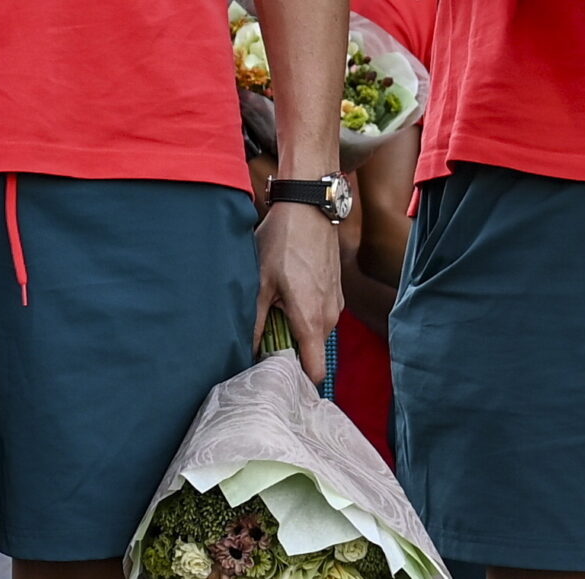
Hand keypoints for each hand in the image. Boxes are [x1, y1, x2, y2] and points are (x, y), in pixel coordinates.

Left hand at [254, 198, 341, 382]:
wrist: (308, 207)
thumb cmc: (283, 242)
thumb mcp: (260, 281)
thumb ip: (255, 320)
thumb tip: (248, 349)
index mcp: (311, 319)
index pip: (314, 371)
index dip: (295, 378)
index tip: (274, 374)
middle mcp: (329, 316)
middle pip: (311, 353)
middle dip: (290, 350)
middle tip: (265, 336)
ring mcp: (335, 304)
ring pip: (315, 334)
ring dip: (297, 330)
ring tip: (275, 311)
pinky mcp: (336, 293)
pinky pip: (321, 317)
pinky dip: (306, 315)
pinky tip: (288, 295)